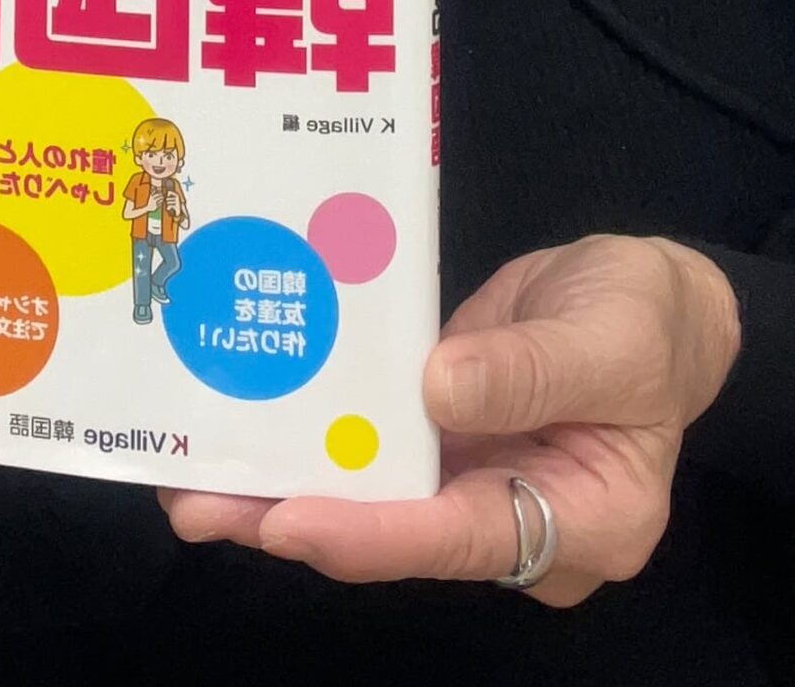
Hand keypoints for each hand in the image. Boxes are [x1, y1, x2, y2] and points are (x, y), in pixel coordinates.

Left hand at [161, 235, 739, 607]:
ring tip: (183, 475)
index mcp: (581, 521)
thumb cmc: (646, 320)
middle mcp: (513, 519)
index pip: (461, 537)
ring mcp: (470, 480)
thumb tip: (437, 390)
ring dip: (276, 482)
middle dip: (290, 518)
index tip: (287, 519)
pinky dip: (304, 434)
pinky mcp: (437, 436)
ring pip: (365, 494)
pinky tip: (235, 417)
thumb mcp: (612, 337)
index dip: (369, 532)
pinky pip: (366, 444)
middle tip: (196, 504)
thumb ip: (532, 367)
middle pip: (394, 530)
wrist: (650, 297)